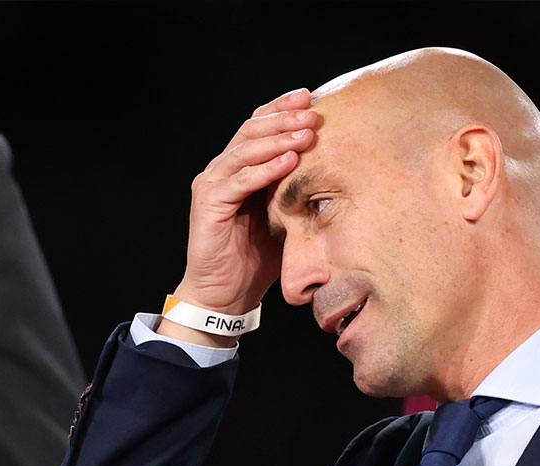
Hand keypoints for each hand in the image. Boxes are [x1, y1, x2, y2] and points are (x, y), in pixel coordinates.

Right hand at [159, 89, 316, 345]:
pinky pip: (240, 181)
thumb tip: (331, 168)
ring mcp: (212, 185)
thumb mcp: (282, 216)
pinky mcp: (208, 205)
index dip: (281, 108)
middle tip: (311, 110)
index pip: (257, 126)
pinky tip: (288, 160)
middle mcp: (221, 170)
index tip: (309, 97)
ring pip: (245, 150)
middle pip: (251, 130)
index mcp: (238, 168)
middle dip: (283, 117)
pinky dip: (265, 169)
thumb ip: (294, 189)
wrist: (225, 294)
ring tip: (306, 131)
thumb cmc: (255, 258)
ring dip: (278, 138)